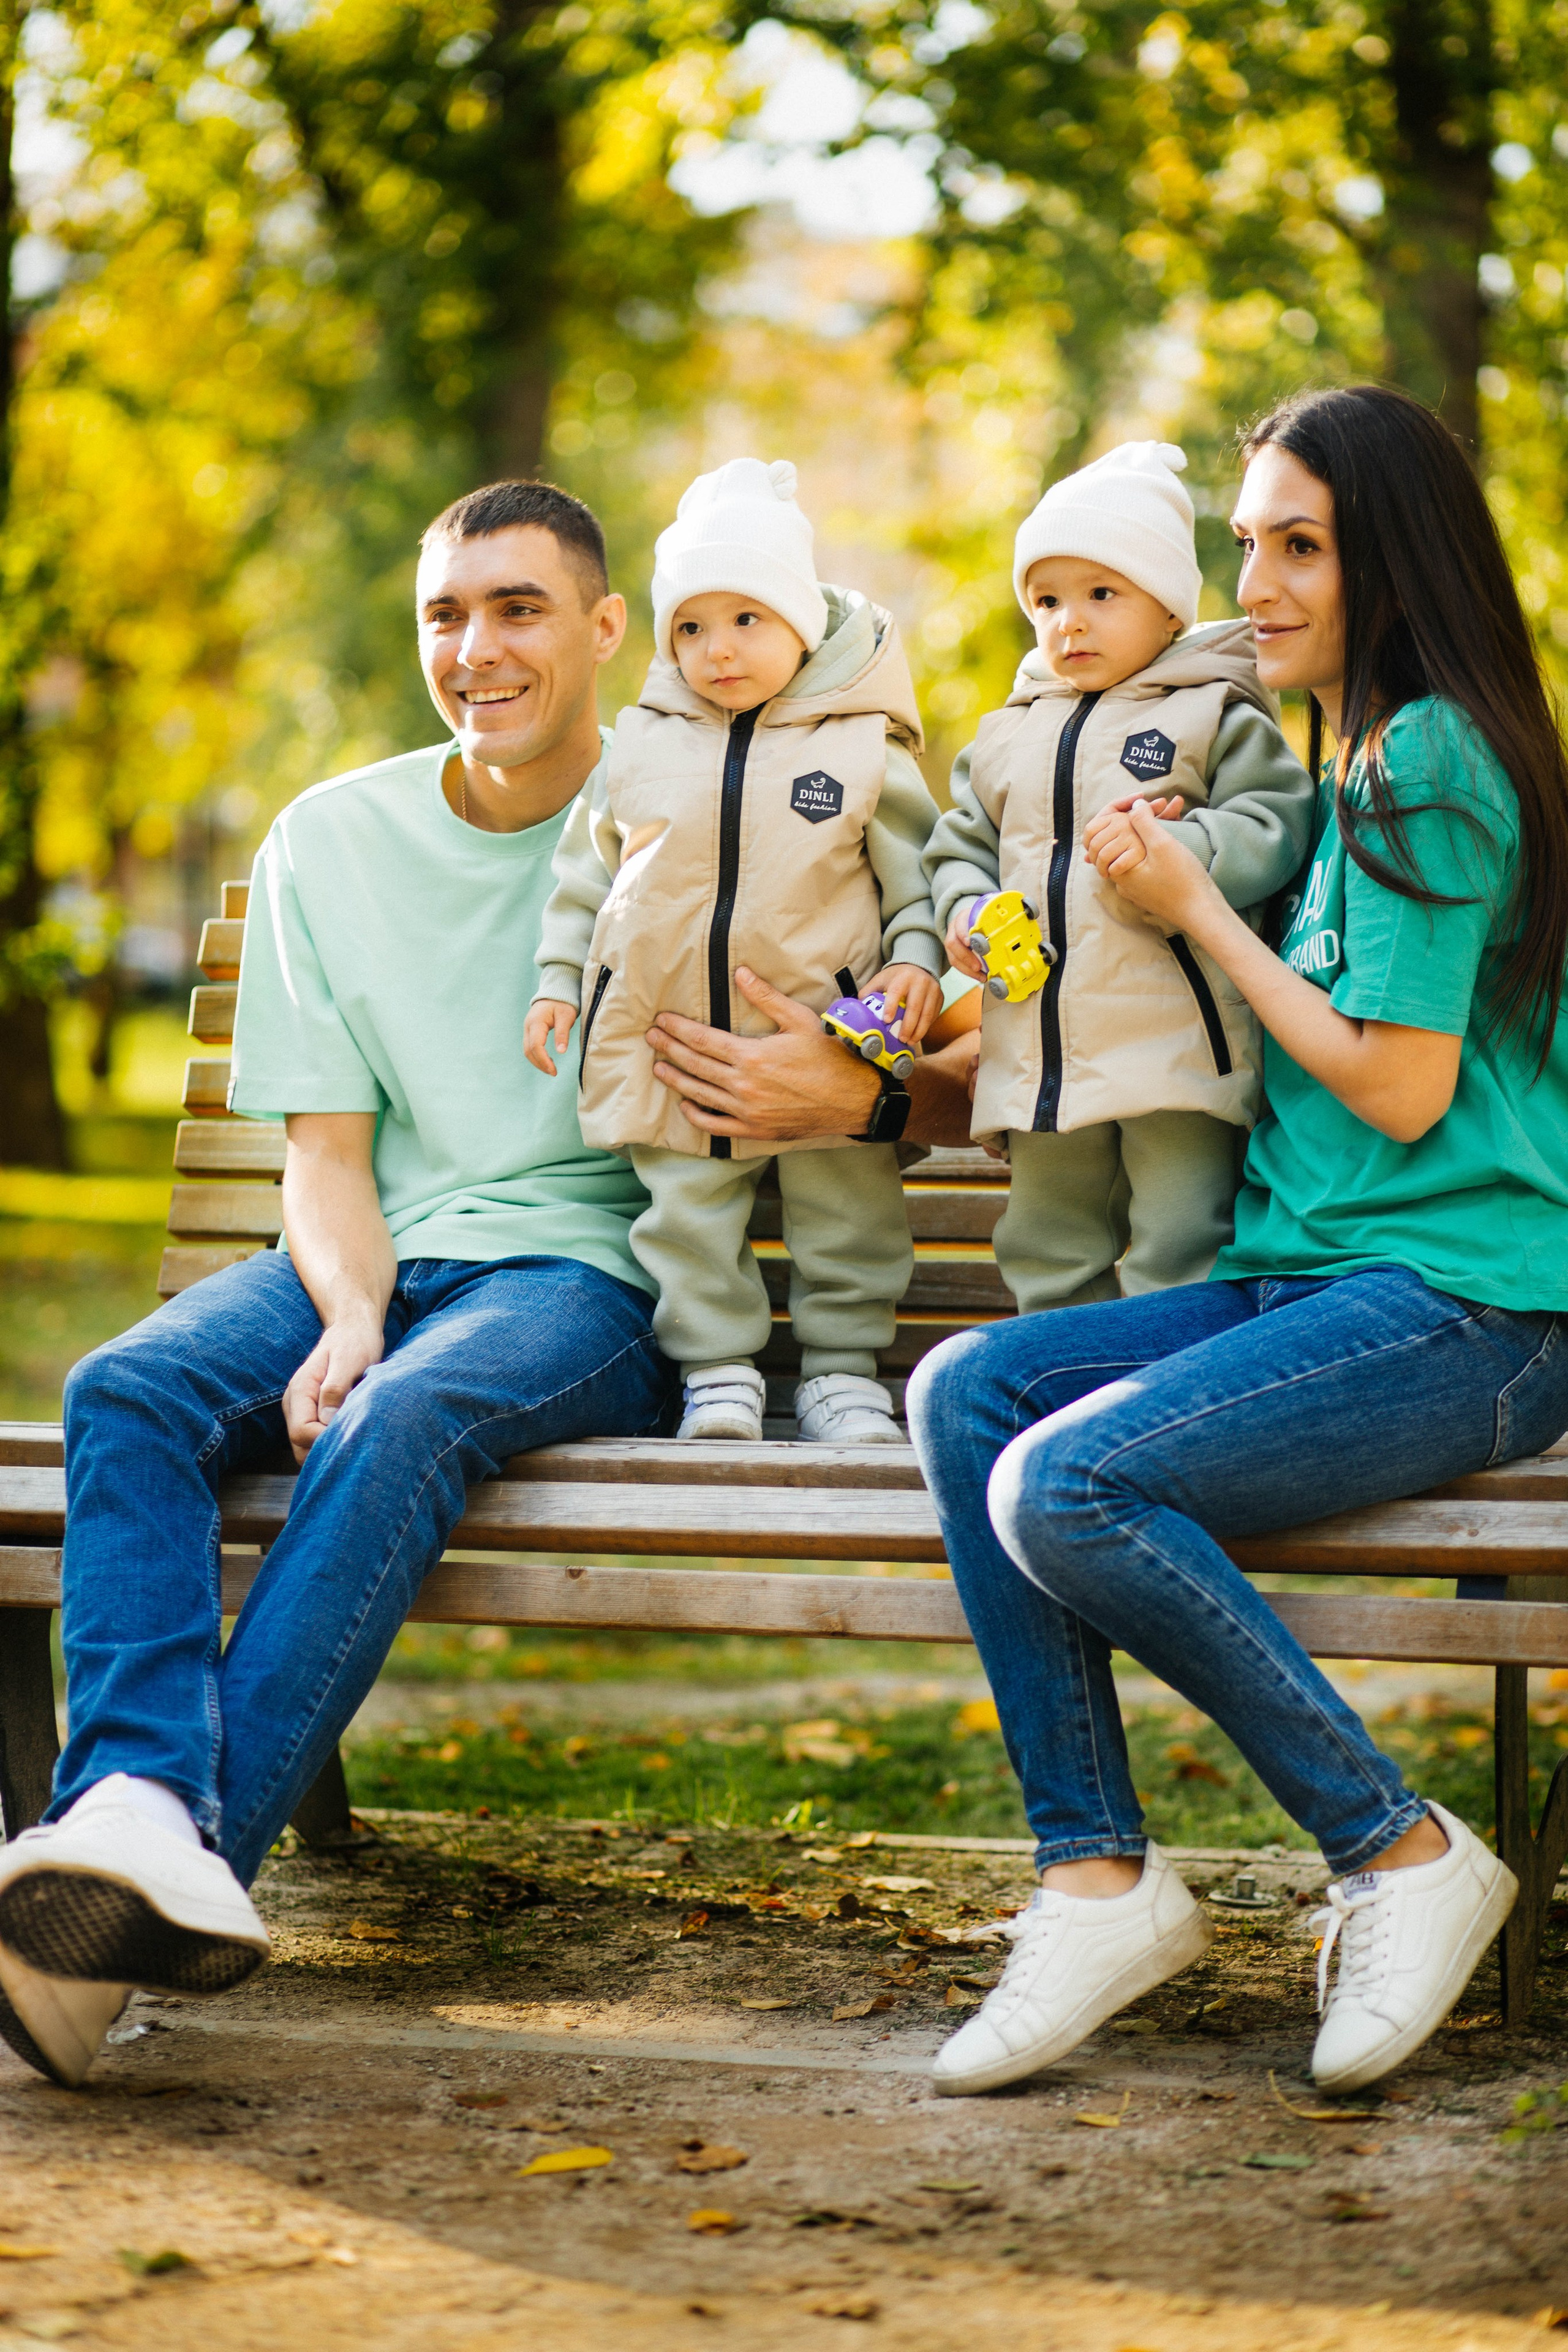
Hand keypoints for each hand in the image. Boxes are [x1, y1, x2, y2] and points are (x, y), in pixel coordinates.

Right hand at [282, 1315, 384, 1463]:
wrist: (354, 1329)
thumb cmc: (355, 1343)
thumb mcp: (349, 1361)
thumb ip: (335, 1389)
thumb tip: (327, 1420)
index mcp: (300, 1391)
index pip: (301, 1433)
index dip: (324, 1440)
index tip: (350, 1433)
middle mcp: (294, 1404)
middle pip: (299, 1446)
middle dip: (324, 1449)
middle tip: (354, 1439)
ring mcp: (301, 1410)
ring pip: (305, 1446)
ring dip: (327, 1447)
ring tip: (353, 1434)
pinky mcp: (312, 1413)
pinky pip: (314, 1439)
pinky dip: (329, 1442)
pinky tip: (349, 1432)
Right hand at [525, 998, 577, 1075]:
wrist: (555, 992)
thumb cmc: (562, 1003)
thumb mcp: (566, 1016)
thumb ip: (562, 1033)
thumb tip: (561, 1051)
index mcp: (536, 1022)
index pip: (536, 1046)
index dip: (543, 1060)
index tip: (554, 1071)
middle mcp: (528, 1026)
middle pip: (529, 1051)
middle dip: (540, 1064)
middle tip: (553, 1073)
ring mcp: (527, 1029)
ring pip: (527, 1050)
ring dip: (538, 1062)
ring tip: (551, 1070)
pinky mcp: (530, 1031)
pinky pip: (530, 1047)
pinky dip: (537, 1056)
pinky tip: (547, 1061)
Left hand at [647, 966, 880, 1140]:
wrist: (854, 1099)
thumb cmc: (830, 1056)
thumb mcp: (801, 1020)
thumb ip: (766, 997)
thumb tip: (740, 973)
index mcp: (752, 1055)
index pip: (702, 1040)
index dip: (678, 1029)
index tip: (661, 1020)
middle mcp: (744, 1085)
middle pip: (695, 1065)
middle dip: (669, 1049)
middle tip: (651, 1038)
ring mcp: (747, 1111)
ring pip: (700, 1094)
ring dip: (675, 1080)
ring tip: (659, 1068)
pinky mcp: (755, 1130)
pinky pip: (716, 1125)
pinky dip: (697, 1115)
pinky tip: (686, 1105)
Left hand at [869, 962, 942, 1043]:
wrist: (919, 966)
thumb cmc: (897, 977)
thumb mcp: (881, 979)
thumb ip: (869, 992)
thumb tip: (858, 1009)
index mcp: (903, 977)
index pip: (896, 992)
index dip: (891, 1007)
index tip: (886, 1020)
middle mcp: (920, 982)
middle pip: (914, 1007)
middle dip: (908, 1026)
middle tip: (901, 1039)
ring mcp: (933, 990)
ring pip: (927, 1014)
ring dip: (919, 1031)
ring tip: (910, 1041)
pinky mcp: (940, 998)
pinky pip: (934, 1016)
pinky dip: (926, 1027)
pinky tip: (917, 1035)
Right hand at [943, 906, 986, 980]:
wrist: (970, 922)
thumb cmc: (980, 922)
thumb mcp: (986, 920)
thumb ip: (990, 927)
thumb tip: (1000, 939)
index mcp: (962, 918)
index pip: (959, 924)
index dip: (963, 934)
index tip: (970, 943)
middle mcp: (954, 929)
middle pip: (952, 943)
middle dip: (966, 957)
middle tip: (978, 966)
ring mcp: (951, 941)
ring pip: (953, 956)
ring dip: (967, 968)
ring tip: (980, 975)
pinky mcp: (952, 953)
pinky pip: (957, 963)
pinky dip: (967, 971)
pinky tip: (978, 975)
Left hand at [1084, 798, 1215, 931]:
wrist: (1202, 912)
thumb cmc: (1182, 880)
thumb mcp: (1161, 844)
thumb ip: (1143, 821)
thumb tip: (1134, 804)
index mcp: (1118, 870)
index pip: (1108, 834)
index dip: (1127, 813)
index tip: (1151, 805)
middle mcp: (1122, 881)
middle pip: (1123, 842)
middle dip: (1142, 821)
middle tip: (1165, 805)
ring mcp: (1135, 888)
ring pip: (1136, 853)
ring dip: (1151, 833)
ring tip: (1173, 817)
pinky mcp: (1149, 892)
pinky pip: (1145, 864)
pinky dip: (1155, 850)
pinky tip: (1172, 842)